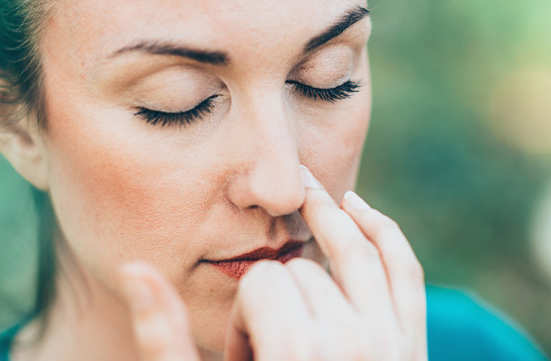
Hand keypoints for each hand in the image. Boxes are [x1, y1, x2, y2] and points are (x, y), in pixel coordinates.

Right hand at [119, 165, 426, 359]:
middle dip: (278, 299)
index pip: (260, 284)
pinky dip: (383, 230)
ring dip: (326, 224)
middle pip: (301, 271)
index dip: (243, 317)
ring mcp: (392, 343)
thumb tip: (136, 269)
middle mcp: (352, 346)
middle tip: (270, 350)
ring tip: (304, 205)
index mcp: (296, 357)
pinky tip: (355, 207)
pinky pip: (405, 268)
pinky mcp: (414, 345)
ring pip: (354, 250)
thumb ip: (163, 338)